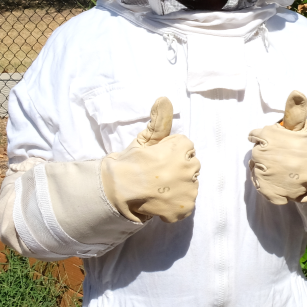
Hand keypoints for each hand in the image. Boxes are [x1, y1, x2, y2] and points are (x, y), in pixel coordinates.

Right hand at [101, 97, 200, 222]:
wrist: (116, 191)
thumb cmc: (131, 163)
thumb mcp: (146, 139)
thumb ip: (160, 120)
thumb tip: (164, 99)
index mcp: (183, 147)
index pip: (186, 148)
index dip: (170, 153)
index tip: (157, 159)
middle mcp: (190, 167)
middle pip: (191, 167)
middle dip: (177, 170)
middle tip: (157, 176)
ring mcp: (189, 189)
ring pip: (190, 185)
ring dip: (178, 188)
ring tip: (158, 189)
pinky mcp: (185, 207)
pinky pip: (187, 205)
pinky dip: (175, 205)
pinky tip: (161, 201)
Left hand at [248, 91, 306, 204]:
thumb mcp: (302, 127)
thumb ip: (294, 111)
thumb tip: (296, 92)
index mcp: (268, 135)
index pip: (255, 135)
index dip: (267, 139)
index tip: (279, 143)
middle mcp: (262, 154)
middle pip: (256, 153)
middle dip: (268, 154)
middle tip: (286, 157)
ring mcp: (264, 174)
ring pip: (257, 170)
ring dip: (268, 170)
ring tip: (286, 170)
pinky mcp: (267, 190)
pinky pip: (260, 186)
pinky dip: (270, 185)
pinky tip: (284, 181)